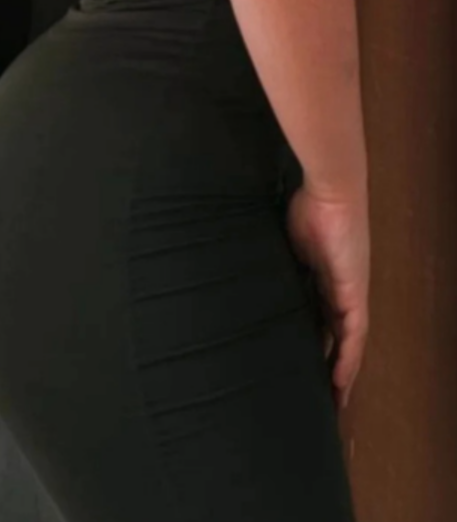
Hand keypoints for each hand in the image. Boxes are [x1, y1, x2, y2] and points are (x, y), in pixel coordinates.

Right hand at [285, 183, 369, 411]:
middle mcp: (337, 288)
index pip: (315, 317)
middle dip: (324, 363)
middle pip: (333, 335)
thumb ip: (271, 261)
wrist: (329, 192)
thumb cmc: (304, 206)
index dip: (309, 341)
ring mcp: (349, 291)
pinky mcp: (355, 293)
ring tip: (330, 399)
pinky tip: (338, 380)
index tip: (295, 363)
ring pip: (347, 341)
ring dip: (340, 370)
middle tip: (313, 393)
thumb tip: (236, 264)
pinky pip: (355, 334)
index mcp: (318, 276)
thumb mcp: (282, 242)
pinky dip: (348, 358)